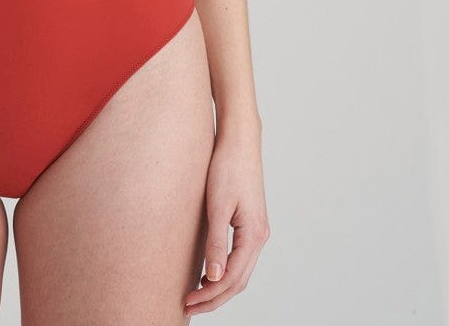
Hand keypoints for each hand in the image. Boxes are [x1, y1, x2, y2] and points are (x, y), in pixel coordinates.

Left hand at [183, 127, 269, 315]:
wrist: (239, 141)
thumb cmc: (227, 167)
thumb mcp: (217, 205)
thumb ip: (216, 243)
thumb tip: (213, 278)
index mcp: (254, 235)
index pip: (232, 278)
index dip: (210, 295)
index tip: (188, 302)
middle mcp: (259, 237)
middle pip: (239, 281)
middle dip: (214, 298)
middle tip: (188, 307)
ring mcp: (257, 231)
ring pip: (240, 272)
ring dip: (220, 287)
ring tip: (196, 296)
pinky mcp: (250, 223)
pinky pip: (239, 258)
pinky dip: (224, 271)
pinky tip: (207, 272)